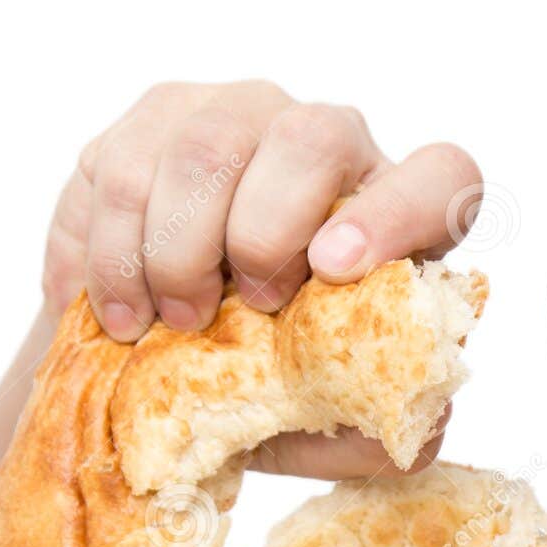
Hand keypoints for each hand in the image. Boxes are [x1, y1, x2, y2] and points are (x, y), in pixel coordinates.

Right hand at [42, 80, 481, 476]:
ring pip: (204, 146)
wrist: (181, 371)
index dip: (397, 214)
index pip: (441, 178)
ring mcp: (240, 118)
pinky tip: (114, 311)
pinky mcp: (152, 122)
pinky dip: (106, 252)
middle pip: (309, 140)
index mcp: (402, 217)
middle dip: (258, 233)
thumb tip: (404, 426)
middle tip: (222, 313)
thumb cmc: (285, 385)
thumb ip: (378, 428)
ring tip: (160, 323)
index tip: (336, 269)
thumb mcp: (338, 428)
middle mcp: (332, 146)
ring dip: (171, 249)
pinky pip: (119, 165)